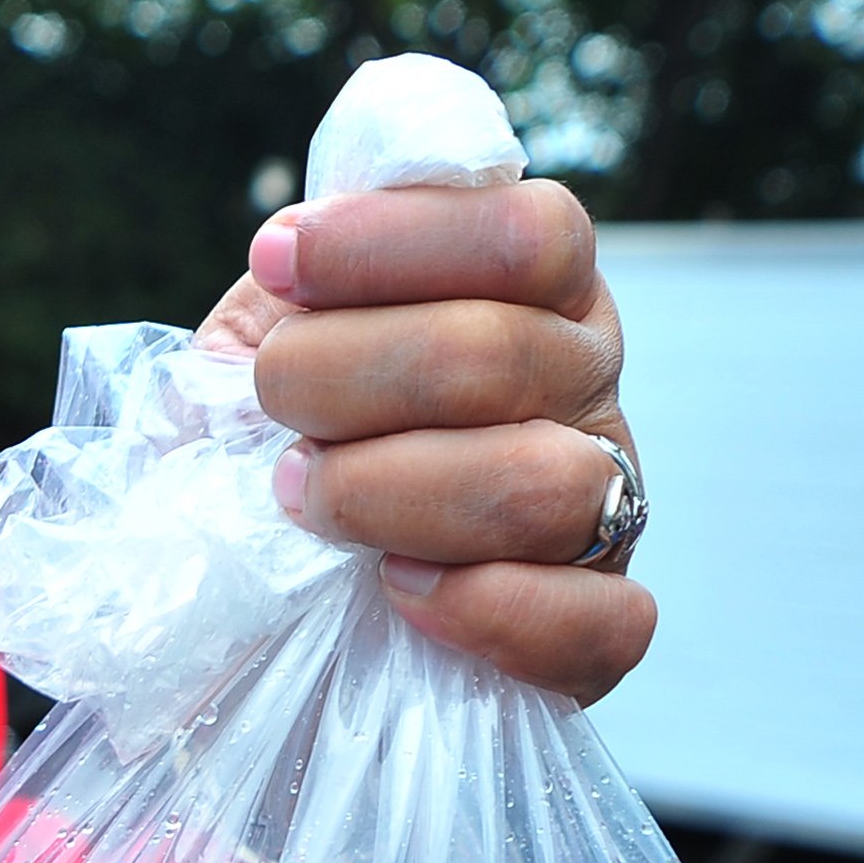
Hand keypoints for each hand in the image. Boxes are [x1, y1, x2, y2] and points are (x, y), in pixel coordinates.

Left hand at [199, 182, 653, 704]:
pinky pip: (598, 623)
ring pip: (544, 486)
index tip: (276, 258)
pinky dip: (487, 610)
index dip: (394, 241)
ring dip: (388, 493)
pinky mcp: (600, 626)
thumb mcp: (262, 341)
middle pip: (496, 358)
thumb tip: (286, 258)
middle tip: (269, 401)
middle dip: (343, 375)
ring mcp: (608, 503)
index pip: (525, 235)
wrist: (256, 594)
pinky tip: (396, 589)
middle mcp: (586, 383)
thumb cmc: (267, 443)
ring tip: (299, 498)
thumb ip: (290, 291)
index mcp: (535, 291)